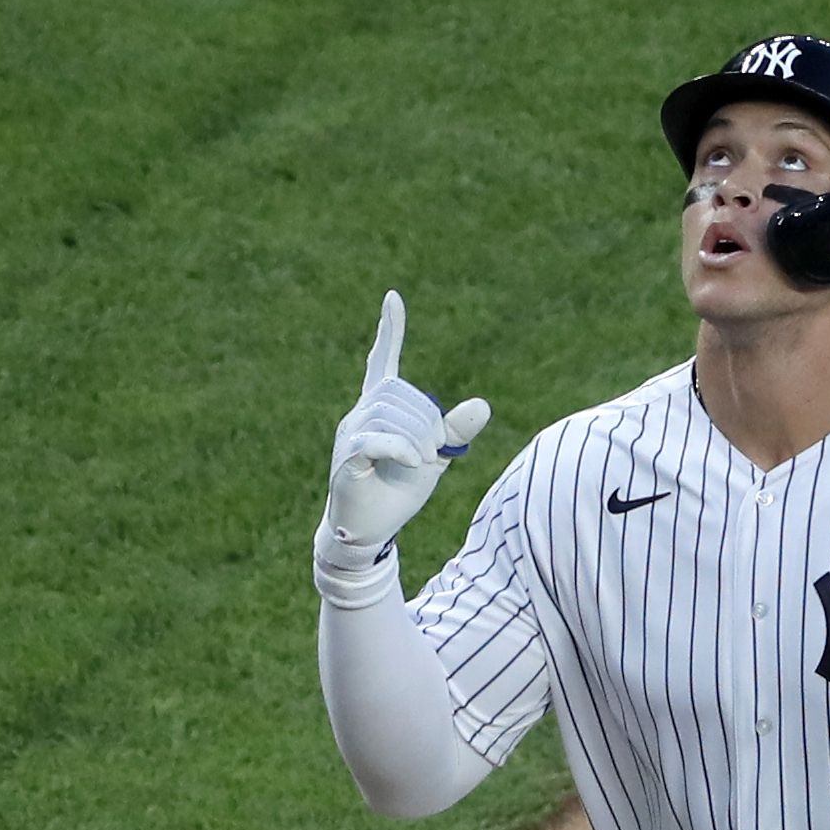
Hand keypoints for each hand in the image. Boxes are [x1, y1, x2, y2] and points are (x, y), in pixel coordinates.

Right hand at [322, 290, 491, 561]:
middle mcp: (361, 413)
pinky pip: (374, 440)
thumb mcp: (433, 458)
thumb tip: (483, 405)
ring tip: (419, 464)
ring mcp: (350, 433)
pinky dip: (399, 449)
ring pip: (390, 416)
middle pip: (400, 394)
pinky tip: (413, 463)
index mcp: (380, 408)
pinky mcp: (346, 457)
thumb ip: (453, 432)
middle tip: (431, 454)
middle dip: (426, 421)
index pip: (383, 361)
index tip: (394, 298)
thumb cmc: (397, 491)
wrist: (369, 530)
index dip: (390, 331)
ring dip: (416, 440)